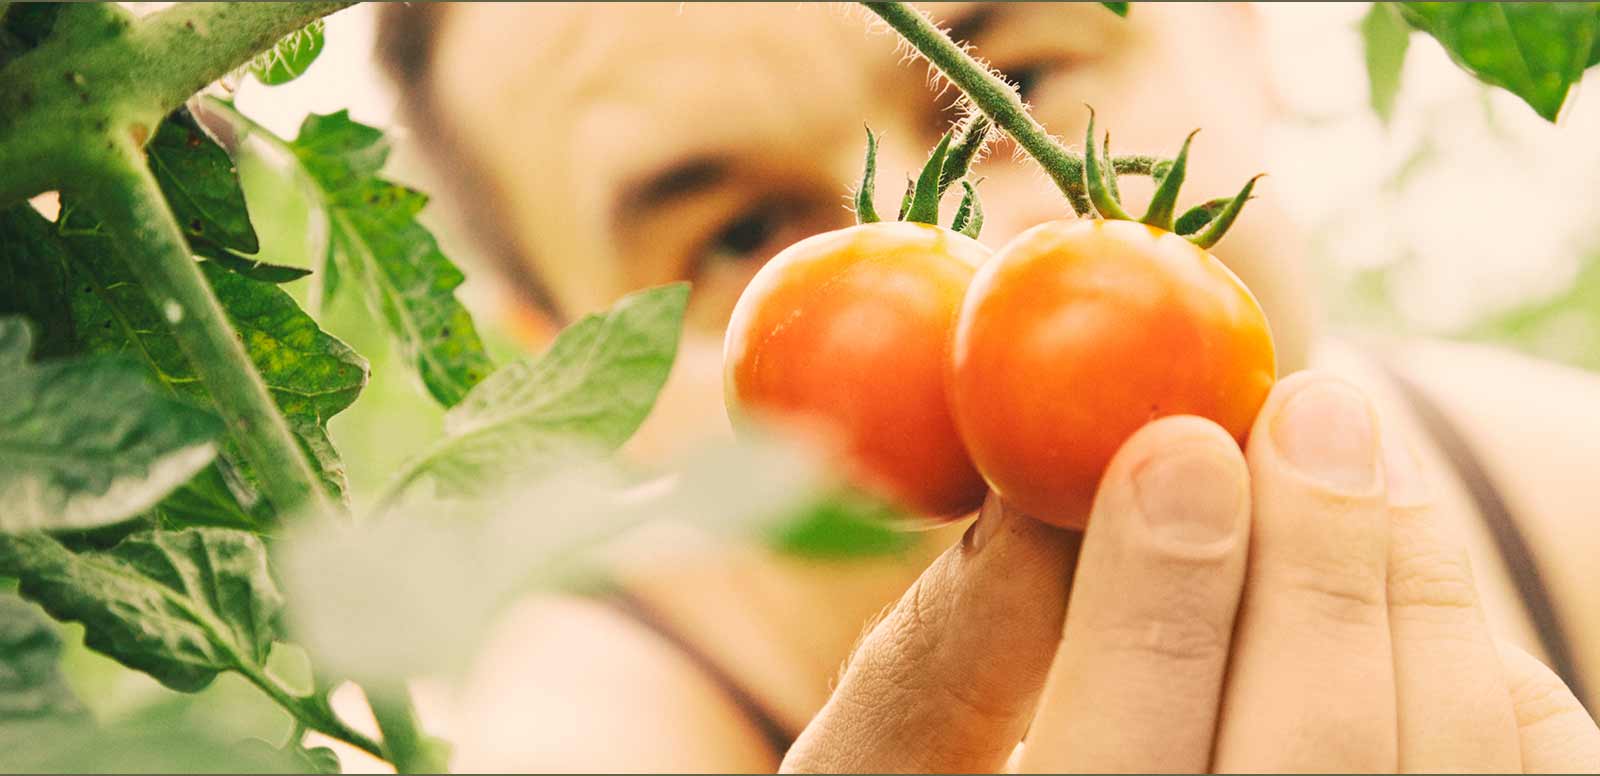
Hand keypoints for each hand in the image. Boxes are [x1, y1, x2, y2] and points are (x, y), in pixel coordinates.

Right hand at [781, 372, 1599, 772]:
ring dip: (1410, 580)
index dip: (1159, 600)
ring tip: (1345, 455)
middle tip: (1309, 404)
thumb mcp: (891, 768)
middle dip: (1320, 559)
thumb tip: (1026, 497)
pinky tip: (1397, 583)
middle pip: (1313, 756)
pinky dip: (1485, 661)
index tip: (1174, 442)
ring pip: (1444, 756)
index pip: (1125, 773)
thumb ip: (937, 660)